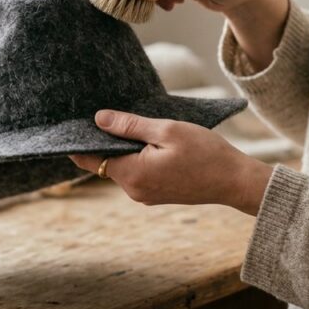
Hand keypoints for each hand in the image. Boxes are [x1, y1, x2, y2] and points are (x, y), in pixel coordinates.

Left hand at [69, 110, 272, 214]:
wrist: (235, 180)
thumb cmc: (205, 152)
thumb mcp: (166, 130)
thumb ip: (130, 126)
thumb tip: (98, 119)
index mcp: (132, 174)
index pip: (90, 159)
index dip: (80, 141)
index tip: (74, 123)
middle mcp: (133, 190)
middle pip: (105, 162)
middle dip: (105, 140)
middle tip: (108, 113)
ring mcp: (144, 195)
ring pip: (121, 166)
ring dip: (124, 148)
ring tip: (132, 124)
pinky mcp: (155, 194)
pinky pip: (136, 173)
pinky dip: (136, 157)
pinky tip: (147, 140)